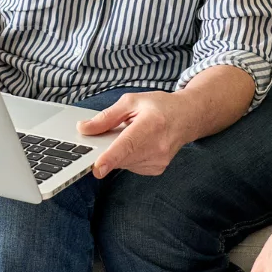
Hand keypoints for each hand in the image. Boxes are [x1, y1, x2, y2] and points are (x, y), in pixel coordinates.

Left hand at [77, 91, 193, 176]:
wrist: (187, 117)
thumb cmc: (160, 107)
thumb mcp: (131, 102)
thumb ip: (106, 117)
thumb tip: (84, 129)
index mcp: (152, 124)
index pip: (128, 145)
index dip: (111, 157)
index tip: (97, 169)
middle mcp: (158, 146)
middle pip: (121, 156)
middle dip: (110, 148)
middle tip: (118, 132)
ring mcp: (159, 160)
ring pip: (124, 163)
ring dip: (121, 152)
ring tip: (135, 135)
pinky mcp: (157, 169)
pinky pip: (131, 166)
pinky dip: (129, 157)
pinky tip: (139, 145)